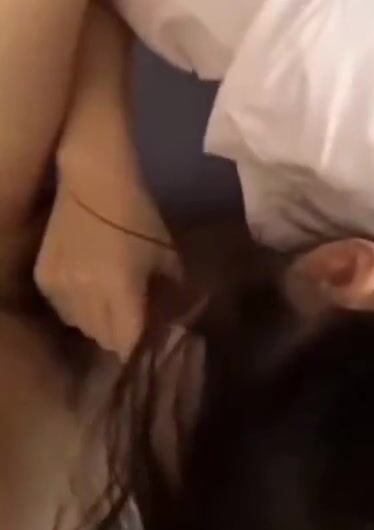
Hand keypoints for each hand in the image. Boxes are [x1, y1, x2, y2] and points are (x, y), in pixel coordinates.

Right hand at [35, 176, 179, 359]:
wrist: (93, 180)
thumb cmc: (137, 215)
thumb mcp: (165, 255)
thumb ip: (170, 293)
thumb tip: (173, 320)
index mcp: (120, 289)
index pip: (128, 341)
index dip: (140, 348)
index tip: (149, 346)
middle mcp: (86, 294)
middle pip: (104, 338)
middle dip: (120, 335)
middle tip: (132, 321)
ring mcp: (60, 287)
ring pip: (81, 326)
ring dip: (97, 323)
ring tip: (109, 305)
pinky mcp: (43, 278)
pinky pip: (63, 309)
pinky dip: (76, 307)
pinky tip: (87, 289)